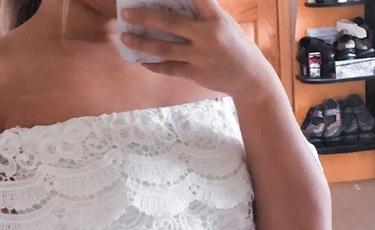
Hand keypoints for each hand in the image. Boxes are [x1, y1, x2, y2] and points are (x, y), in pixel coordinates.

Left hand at [119, 0, 276, 97]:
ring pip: (165, 49)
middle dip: (144, 16)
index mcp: (214, 17)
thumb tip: (172, 7)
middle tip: (126, 14)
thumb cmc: (233, 45)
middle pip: (169, 22)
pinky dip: (154, 65)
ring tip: (125, 38)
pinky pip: (170, 69)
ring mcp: (200, 56)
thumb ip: (202, 15)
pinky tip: (142, 61)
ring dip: (142, 43)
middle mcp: (206, 34)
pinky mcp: (196, 73)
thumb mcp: (223, 24)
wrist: (249, 77)